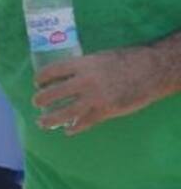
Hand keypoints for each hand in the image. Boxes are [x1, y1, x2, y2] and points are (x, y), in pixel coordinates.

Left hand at [33, 47, 163, 134]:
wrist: (152, 71)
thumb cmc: (127, 60)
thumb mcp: (100, 58)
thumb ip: (84, 68)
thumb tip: (68, 76)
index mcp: (83, 64)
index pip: (53, 70)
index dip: (42, 77)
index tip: (37, 82)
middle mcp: (85, 81)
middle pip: (54, 93)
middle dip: (41, 99)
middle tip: (36, 102)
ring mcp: (95, 98)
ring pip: (65, 112)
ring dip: (50, 119)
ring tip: (41, 122)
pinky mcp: (105, 111)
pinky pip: (85, 122)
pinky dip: (75, 128)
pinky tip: (68, 130)